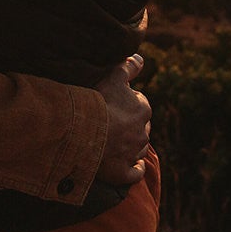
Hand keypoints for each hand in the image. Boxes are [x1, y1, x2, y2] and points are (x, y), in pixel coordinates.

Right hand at [93, 54, 151, 186]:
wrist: (87, 133)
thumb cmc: (100, 102)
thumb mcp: (114, 78)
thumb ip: (128, 66)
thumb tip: (141, 58)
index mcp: (143, 110)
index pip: (141, 104)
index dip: (128, 103)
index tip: (115, 103)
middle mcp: (143, 133)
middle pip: (140, 128)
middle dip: (131, 125)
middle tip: (113, 123)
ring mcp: (134, 154)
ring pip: (138, 149)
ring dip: (131, 146)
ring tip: (115, 143)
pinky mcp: (124, 173)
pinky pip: (134, 172)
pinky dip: (133, 169)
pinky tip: (129, 166)